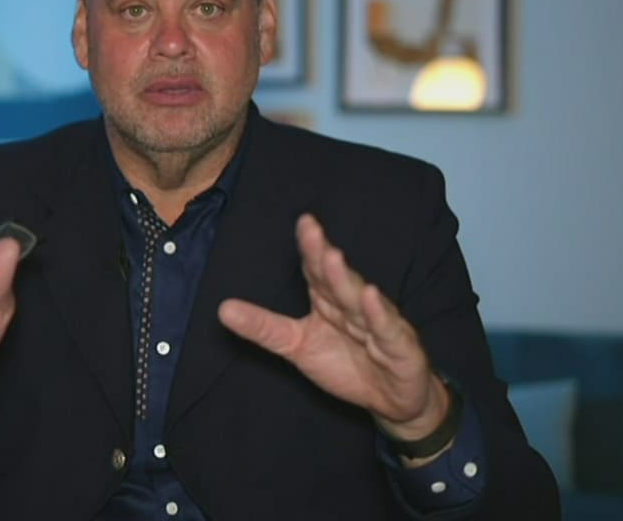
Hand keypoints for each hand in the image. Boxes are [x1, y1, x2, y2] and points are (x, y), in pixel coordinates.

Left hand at [218, 214, 448, 442]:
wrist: (393, 400)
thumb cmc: (348, 365)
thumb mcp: (298, 347)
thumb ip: (264, 328)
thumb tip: (223, 308)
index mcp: (329, 301)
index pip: (317, 270)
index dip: (310, 248)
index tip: (303, 222)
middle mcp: (353, 305)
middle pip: (336, 278)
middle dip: (323, 254)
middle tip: (311, 229)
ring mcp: (378, 324)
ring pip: (359, 299)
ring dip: (346, 279)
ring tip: (332, 257)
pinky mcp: (399, 348)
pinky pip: (386, 329)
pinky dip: (379, 314)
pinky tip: (371, 297)